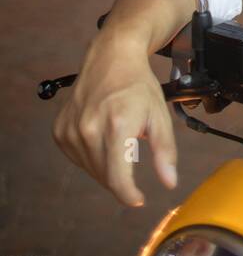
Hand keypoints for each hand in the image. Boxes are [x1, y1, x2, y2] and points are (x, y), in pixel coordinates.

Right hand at [52, 38, 177, 206]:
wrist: (111, 57)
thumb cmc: (138, 86)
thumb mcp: (160, 115)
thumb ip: (165, 151)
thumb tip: (170, 183)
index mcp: (117, 126)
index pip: (117, 178)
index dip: (129, 195)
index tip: (138, 199)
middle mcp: (89, 129)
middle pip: (104, 176)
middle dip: (120, 177)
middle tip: (131, 155)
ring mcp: (71, 130)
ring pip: (90, 169)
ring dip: (106, 166)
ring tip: (117, 139)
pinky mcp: (60, 130)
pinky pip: (77, 157)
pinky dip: (90, 155)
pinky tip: (101, 135)